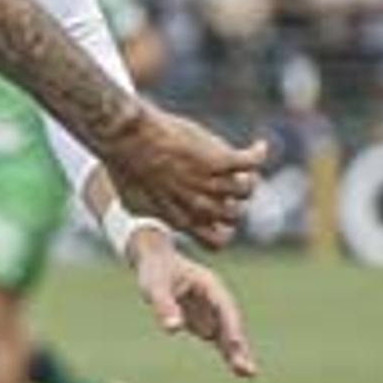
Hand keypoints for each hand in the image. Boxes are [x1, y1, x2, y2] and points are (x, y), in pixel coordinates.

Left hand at [109, 107, 265, 248]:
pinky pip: (251, 162)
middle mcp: (199, 206)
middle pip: (234, 215)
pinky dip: (258, 153)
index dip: (223, 231)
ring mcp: (210, 183)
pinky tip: (257, 146)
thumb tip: (156, 213)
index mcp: (181, 220)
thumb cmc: (124, 168)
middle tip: (229, 185)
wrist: (125, 140)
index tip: (220, 218)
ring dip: (247, 178)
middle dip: (233, 202)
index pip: (216, 241)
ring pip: (246, 190)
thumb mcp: (135, 201)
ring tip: (242, 167)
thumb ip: (154, 210)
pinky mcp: (218, 159)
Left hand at [127, 232, 257, 379]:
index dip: (231, 325)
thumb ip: (164, 306)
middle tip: (248, 369)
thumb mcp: (155, 285)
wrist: (155, 262)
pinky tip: (238, 369)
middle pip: (231, 324)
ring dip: (237, 353)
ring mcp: (211, 311)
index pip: (224, 307)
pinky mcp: (204, 321)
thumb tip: (173, 329)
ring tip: (249, 373)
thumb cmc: (154, 270)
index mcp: (209, 285)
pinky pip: (219, 339)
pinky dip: (228, 353)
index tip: (235, 343)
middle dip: (239, 346)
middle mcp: (216, 299)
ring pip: (228, 334)